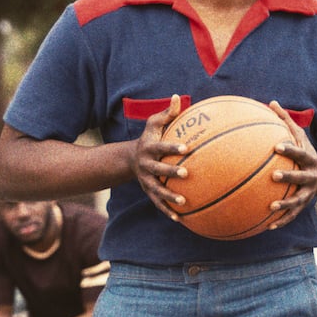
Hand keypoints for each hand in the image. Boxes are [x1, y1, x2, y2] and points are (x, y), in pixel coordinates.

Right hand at [132, 95, 189, 221]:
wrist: (129, 159)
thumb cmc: (149, 138)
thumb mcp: (153, 124)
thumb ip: (167, 112)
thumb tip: (179, 97)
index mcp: (149, 148)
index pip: (161, 147)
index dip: (172, 147)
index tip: (186, 147)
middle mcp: (146, 166)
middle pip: (158, 170)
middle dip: (171, 172)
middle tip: (187, 174)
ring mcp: (146, 181)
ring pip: (157, 190)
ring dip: (169, 197)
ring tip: (184, 202)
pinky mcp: (148, 192)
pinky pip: (158, 203)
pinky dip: (168, 211)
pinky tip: (181, 219)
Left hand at [266, 101, 316, 229]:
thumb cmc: (304, 153)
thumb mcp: (299, 137)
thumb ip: (285, 121)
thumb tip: (271, 102)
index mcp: (308, 159)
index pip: (299, 153)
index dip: (289, 150)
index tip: (276, 146)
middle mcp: (310, 177)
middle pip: (300, 178)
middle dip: (288, 177)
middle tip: (273, 175)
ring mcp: (307, 193)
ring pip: (297, 201)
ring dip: (285, 204)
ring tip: (271, 206)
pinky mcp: (302, 206)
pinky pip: (291, 216)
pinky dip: (281, 221)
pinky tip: (268, 227)